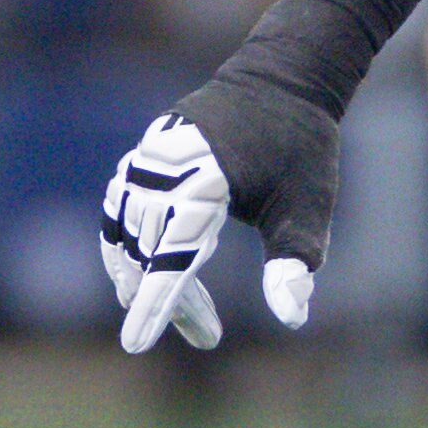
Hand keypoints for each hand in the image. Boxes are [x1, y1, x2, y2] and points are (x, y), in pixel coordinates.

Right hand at [99, 69, 343, 353]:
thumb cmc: (301, 149)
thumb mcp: (309, 208)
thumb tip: (292, 318)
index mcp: (206, 180)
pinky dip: (123, 243)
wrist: (281, 82)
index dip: (155, 306)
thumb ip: (295, 263)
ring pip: (125, 233)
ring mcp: (148, 156)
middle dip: (170, 301)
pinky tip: (142, 270)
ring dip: (141, 277)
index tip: (135, 345)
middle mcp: (166, 166)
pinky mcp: (143, 154)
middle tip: (208, 336)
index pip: (171, 257)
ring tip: (175, 313)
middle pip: (149, 253)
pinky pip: (118, 207)